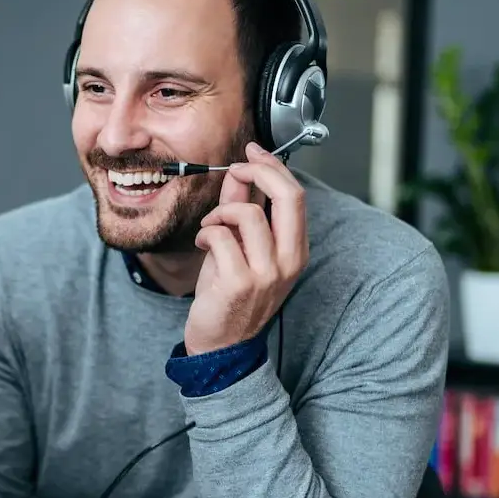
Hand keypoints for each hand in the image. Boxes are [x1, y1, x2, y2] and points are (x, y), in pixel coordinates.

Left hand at [183, 141, 307, 354]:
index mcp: (295, 251)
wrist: (220, 346)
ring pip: (247, 214)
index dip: (273, 166)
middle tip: (235, 168)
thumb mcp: (240, 248)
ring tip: (210, 228)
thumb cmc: (229, 297)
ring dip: (220, 213)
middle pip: (288, 196)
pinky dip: (206, 234)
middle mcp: (288, 261)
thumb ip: (241, 209)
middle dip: (257, 171)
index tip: (251, 152)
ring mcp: (267, 274)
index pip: (295, 195)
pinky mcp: (240, 283)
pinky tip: (202, 245)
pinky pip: (220, 237)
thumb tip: (240, 173)